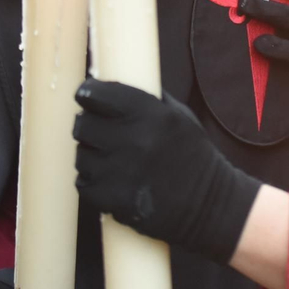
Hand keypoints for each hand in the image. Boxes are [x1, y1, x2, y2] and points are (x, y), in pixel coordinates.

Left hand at [73, 80, 260, 261]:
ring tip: (108, 158)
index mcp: (150, 114)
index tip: (86, 96)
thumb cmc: (192, 154)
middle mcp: (134, 140)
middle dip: (87, 125)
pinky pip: (83, 183)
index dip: (87, 93)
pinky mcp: (113, 199)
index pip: (98, 95)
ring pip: (80, 155)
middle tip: (97, 130)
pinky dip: (92, 181)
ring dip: (90, 154)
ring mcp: (121, 172)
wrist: (207, 203)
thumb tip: (113, 84)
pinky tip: (109, 179)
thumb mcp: (179, 115)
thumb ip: (148, 98)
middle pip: (82, 125)